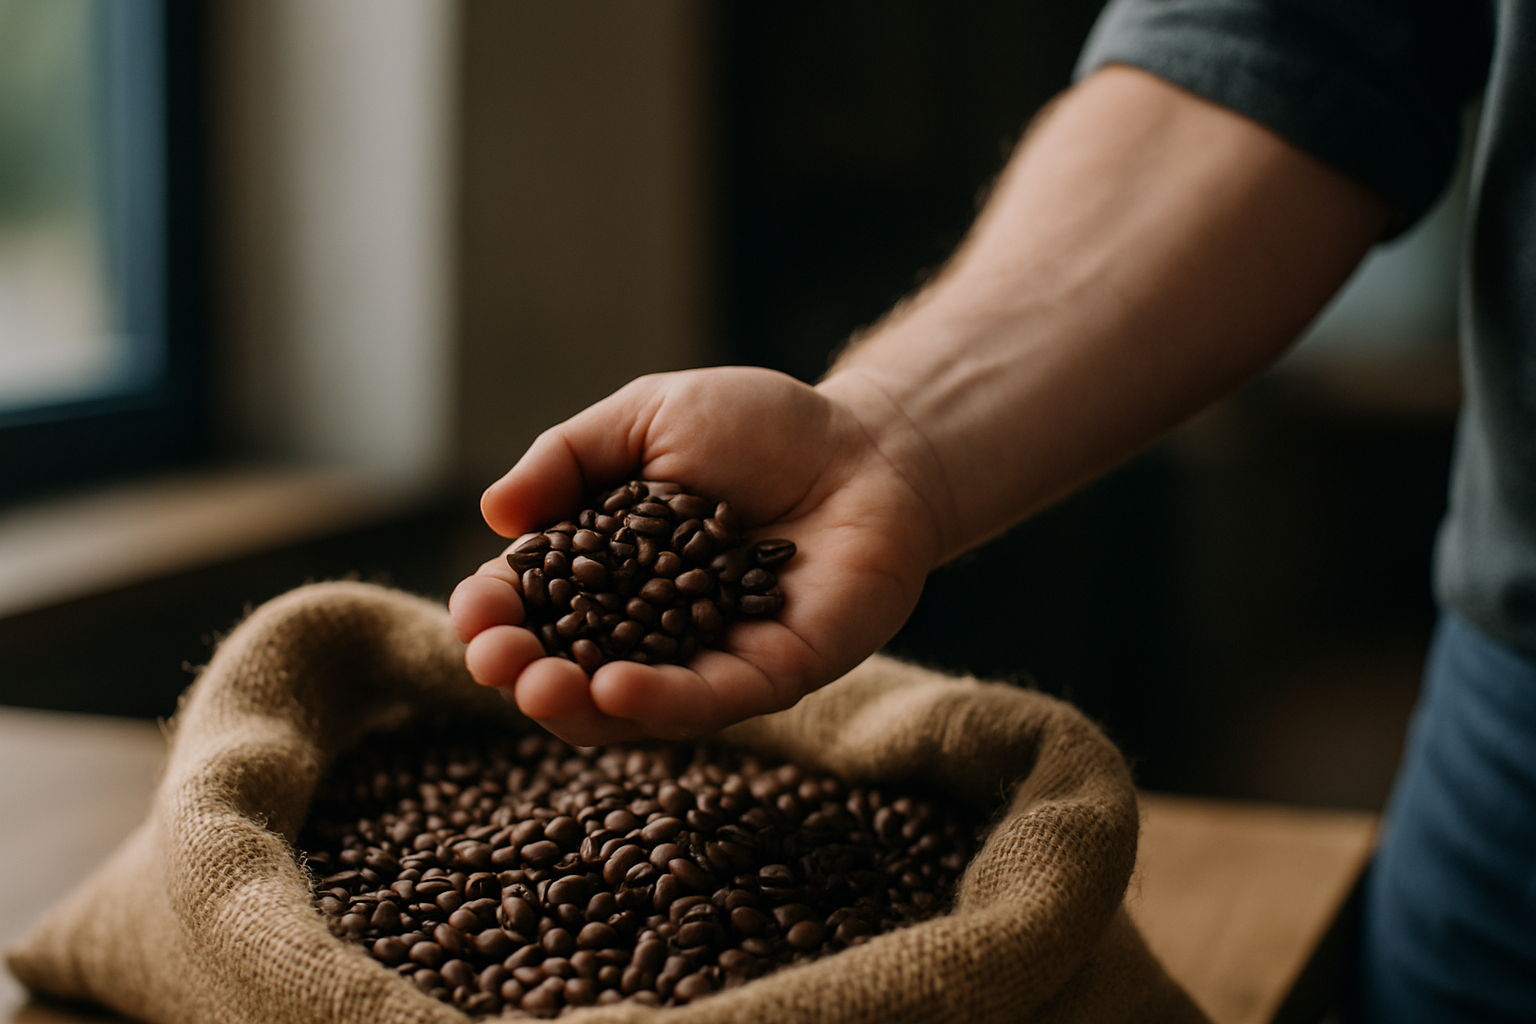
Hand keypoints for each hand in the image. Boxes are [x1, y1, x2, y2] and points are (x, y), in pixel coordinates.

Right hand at [448, 366, 942, 744]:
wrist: (869, 442)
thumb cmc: (760, 426)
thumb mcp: (649, 417)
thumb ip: (571, 456)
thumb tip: (494, 514)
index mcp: (607, 566)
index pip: (533, 603)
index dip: (493, 615)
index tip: (472, 616)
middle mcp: (647, 624)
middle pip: (568, 667)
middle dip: (521, 672)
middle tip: (495, 665)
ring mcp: (707, 655)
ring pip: (628, 705)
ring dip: (576, 705)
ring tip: (541, 688)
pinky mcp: (771, 673)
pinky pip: (710, 700)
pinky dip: (660, 701)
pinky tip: (616, 688)